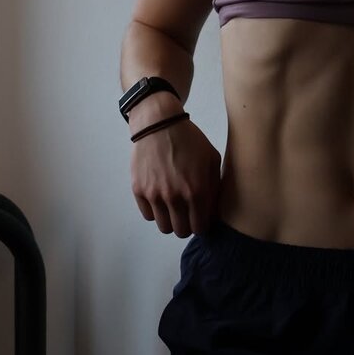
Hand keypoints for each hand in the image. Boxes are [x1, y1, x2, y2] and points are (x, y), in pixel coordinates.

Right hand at [130, 116, 220, 236]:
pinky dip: (155, 211)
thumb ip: (214, 188)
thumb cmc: (190, 140)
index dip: (202, 224)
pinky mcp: (139, 190)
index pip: (200, 227)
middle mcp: (175, 197)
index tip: (200, 217)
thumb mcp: (212, 159)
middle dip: (187, 225)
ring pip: (164, 227)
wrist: (159, 124)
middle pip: (181, 231)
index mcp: (197, 190)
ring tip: (173, 206)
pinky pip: (148, 215)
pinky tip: (160, 198)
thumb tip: (213, 211)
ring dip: (170, 220)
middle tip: (187, 212)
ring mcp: (155, 194)